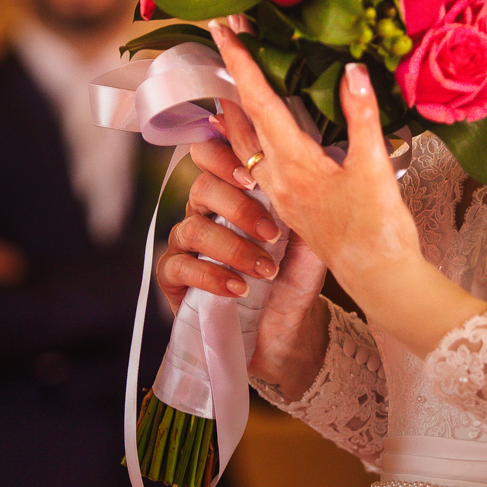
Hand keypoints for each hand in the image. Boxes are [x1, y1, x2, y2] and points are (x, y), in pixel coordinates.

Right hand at [156, 137, 328, 399]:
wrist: (287, 331)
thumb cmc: (295, 278)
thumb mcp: (308, 239)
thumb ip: (303, 201)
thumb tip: (312, 161)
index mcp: (233, 191)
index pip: (214, 155)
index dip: (225, 156)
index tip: (253, 177)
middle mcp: (204, 211)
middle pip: (202, 186)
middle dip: (238, 207)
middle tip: (271, 233)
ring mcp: (185, 243)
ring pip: (192, 227)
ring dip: (233, 248)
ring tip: (265, 271)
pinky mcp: (173, 276)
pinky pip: (180, 266)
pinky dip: (212, 276)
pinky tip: (238, 289)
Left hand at [207, 22, 486, 356]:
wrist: (380, 280)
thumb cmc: (378, 228)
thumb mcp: (374, 166)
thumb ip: (361, 116)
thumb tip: (352, 70)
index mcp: (294, 163)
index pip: (258, 101)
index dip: (240, 62)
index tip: (223, 29)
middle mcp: (278, 176)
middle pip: (244, 116)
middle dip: (232, 74)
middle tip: (225, 38)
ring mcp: (282, 192)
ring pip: (246, 142)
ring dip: (236, 108)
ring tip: (227, 80)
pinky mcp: (292, 205)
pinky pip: (259, 161)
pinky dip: (250, 137)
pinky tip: (258, 133)